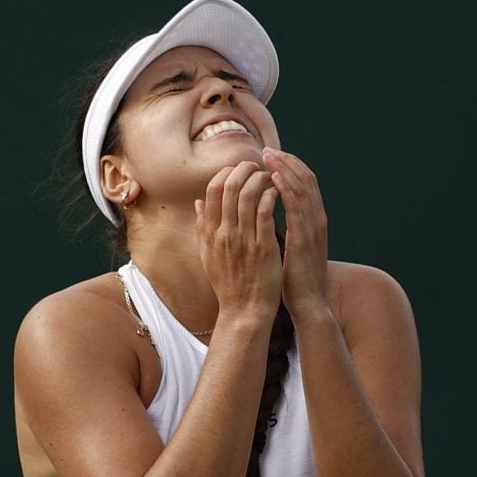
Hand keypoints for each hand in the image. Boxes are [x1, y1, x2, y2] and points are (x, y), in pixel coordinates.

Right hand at [195, 160, 282, 319]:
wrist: (245, 310)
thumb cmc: (229, 283)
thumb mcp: (208, 255)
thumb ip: (202, 227)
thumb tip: (198, 202)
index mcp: (210, 233)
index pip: (213, 189)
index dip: (227, 173)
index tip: (240, 169)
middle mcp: (224, 233)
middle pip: (230, 186)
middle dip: (245, 169)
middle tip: (258, 166)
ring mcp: (243, 239)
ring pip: (248, 194)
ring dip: (260, 179)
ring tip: (270, 176)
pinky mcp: (263, 246)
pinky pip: (265, 211)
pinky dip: (271, 195)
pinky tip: (278, 192)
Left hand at [261, 147, 329, 322]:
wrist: (309, 304)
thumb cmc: (295, 280)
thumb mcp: (291, 248)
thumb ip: (284, 229)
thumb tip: (267, 216)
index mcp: (314, 222)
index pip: (305, 185)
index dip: (290, 168)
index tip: (272, 157)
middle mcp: (318, 220)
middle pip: (306, 179)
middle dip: (287, 162)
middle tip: (268, 150)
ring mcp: (313, 228)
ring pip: (302, 188)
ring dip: (285, 169)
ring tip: (268, 156)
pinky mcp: (305, 237)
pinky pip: (297, 206)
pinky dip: (287, 188)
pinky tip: (274, 177)